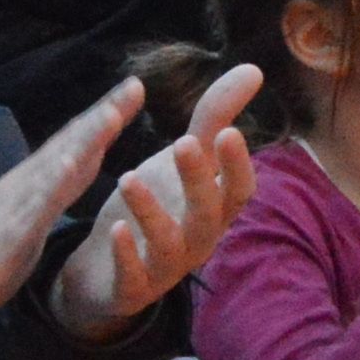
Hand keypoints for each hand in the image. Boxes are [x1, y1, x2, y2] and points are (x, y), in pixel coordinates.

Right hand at [0, 79, 152, 351]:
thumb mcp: (22, 235)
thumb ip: (44, 206)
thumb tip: (69, 180)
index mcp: (27, 192)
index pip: (71, 150)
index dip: (102, 123)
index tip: (132, 95)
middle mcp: (18, 190)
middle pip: (66, 146)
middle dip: (102, 115)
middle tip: (135, 85)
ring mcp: (9, 211)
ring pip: (52, 168)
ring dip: (83, 139)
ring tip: (112, 112)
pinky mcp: (2, 239)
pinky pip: (31, 208)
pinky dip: (52, 182)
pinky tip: (70, 162)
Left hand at [51, 63, 261, 338]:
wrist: (106, 270)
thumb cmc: (158, 205)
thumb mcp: (183, 160)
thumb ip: (215, 117)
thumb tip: (254, 69)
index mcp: (213, 209)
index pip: (238, 191)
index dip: (237, 166)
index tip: (229, 133)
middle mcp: (197, 240)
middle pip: (208, 215)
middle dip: (198, 181)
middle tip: (183, 142)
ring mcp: (165, 268)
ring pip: (169, 246)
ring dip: (151, 212)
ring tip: (127, 176)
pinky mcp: (131, 289)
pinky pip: (133, 278)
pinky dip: (126, 255)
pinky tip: (115, 229)